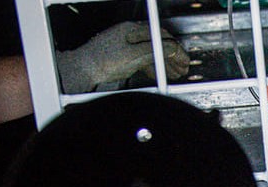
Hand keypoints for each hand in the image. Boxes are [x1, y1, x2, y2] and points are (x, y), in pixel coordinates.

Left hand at [57, 21, 191, 93]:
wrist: (83, 70)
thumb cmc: (101, 61)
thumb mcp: (133, 56)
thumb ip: (153, 51)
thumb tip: (170, 48)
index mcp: (133, 30)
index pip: (162, 36)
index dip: (176, 49)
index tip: (185, 60)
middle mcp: (130, 35)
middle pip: (158, 43)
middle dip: (173, 56)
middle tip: (183, 68)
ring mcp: (126, 45)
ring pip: (151, 52)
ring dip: (164, 63)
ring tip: (174, 74)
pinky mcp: (122, 56)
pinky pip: (143, 59)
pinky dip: (153, 67)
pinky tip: (159, 74)